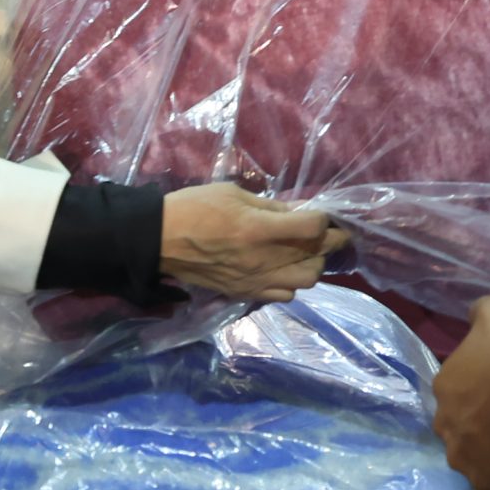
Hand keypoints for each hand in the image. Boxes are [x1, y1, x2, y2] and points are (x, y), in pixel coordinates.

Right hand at [158, 183, 345, 300]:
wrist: (160, 239)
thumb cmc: (195, 207)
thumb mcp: (234, 194)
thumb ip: (270, 206)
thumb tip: (299, 212)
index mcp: (259, 228)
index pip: (313, 227)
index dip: (324, 218)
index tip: (320, 213)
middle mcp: (263, 259)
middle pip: (317, 257)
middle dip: (329, 242)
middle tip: (325, 232)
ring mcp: (255, 280)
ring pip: (307, 281)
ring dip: (313, 264)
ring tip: (305, 252)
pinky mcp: (245, 293)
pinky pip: (284, 296)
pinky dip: (292, 283)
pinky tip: (283, 270)